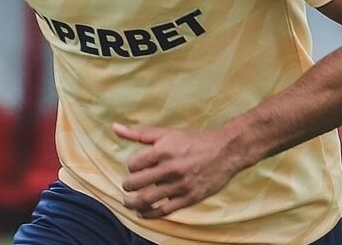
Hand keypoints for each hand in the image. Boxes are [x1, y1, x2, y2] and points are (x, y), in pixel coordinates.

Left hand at [114, 122, 242, 218]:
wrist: (226, 151)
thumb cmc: (194, 141)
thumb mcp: (167, 133)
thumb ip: (139, 133)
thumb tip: (115, 127)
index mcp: (162, 151)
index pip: (133, 165)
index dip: (132, 167)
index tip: (136, 168)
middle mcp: (169, 169)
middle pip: (136, 183)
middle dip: (128, 186)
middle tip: (127, 187)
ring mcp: (179, 185)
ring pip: (146, 200)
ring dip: (132, 203)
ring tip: (128, 202)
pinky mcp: (188, 198)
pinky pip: (163, 211)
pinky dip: (149, 214)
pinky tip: (143, 213)